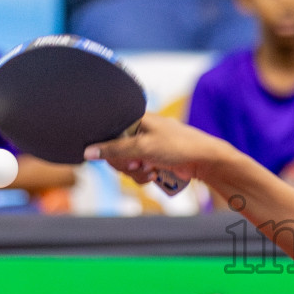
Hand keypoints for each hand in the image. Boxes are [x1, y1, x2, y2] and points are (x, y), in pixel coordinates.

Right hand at [85, 114, 228, 187]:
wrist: (204, 160)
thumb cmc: (178, 146)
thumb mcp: (142, 147)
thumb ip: (113, 150)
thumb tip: (88, 152)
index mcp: (136, 118)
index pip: (108, 134)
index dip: (111, 150)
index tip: (122, 158)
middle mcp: (139, 130)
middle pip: (115, 152)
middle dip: (126, 164)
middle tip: (140, 165)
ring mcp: (146, 145)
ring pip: (126, 164)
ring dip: (136, 172)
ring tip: (151, 170)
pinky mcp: (152, 158)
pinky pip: (137, 170)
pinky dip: (144, 175)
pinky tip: (155, 174)